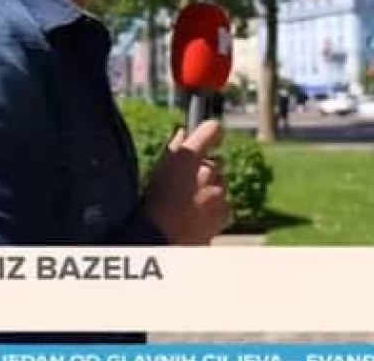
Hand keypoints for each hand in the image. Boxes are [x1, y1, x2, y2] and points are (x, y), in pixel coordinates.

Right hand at [142, 119, 230, 244]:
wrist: (158, 244)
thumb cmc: (149, 207)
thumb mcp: (155, 172)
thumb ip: (173, 149)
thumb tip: (183, 133)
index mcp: (186, 157)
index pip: (212, 129)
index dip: (211, 133)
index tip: (211, 137)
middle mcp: (207, 172)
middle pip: (216, 163)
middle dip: (205, 171)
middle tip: (186, 186)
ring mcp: (218, 194)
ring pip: (220, 186)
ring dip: (210, 192)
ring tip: (187, 207)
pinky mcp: (223, 213)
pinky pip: (223, 207)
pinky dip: (213, 211)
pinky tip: (194, 219)